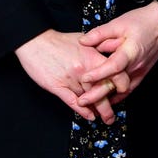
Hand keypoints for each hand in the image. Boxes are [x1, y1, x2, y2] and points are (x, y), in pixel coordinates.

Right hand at [15, 29, 130, 124]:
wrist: (35, 41)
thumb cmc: (58, 40)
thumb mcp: (83, 40)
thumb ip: (96, 49)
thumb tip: (109, 56)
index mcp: (92, 56)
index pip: (115, 73)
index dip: (122, 85)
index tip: (123, 91)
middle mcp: (83, 69)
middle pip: (102, 91)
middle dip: (109, 106)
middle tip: (112, 116)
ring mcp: (70, 79)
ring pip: (89, 99)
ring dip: (97, 110)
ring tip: (103, 117)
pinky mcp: (57, 86)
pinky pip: (72, 102)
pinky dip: (82, 111)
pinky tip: (88, 116)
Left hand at [76, 1, 157, 106]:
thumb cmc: (143, 21)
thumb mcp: (119, 23)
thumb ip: (100, 33)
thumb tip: (83, 42)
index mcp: (130, 51)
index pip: (113, 66)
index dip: (98, 74)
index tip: (84, 78)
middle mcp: (136, 65)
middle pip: (115, 84)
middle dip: (98, 95)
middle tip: (82, 101)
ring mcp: (141, 71)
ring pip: (122, 90)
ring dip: (108, 98)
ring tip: (92, 104)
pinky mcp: (143, 73)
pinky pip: (129, 88)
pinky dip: (118, 95)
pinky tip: (108, 97)